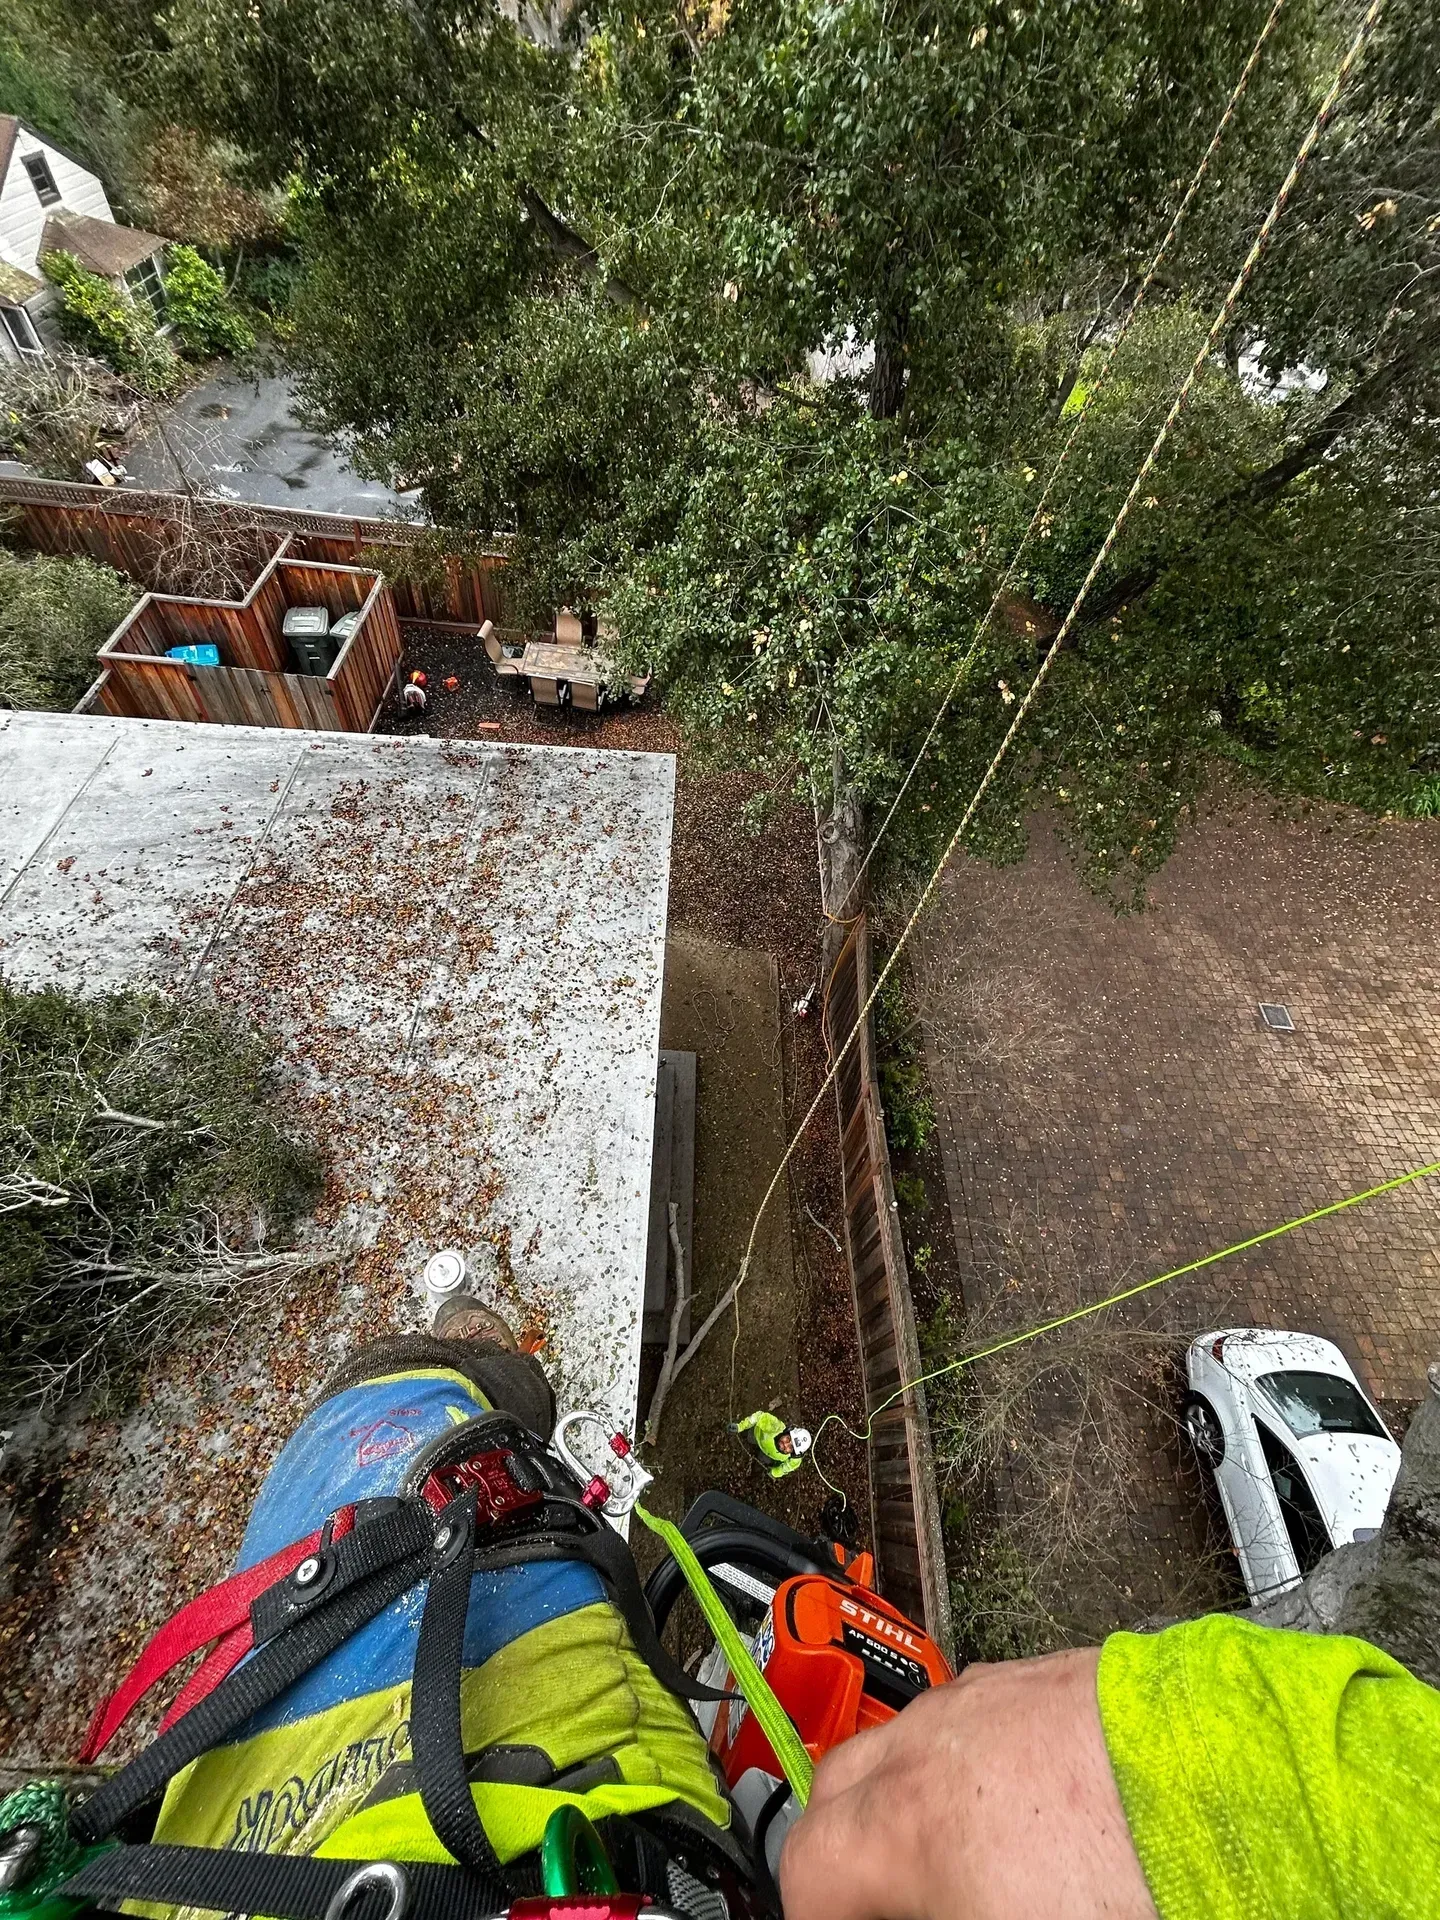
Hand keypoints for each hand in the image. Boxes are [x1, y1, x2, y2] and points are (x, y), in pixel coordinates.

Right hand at [779, 1647, 1156, 1919]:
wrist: (1242, 1792)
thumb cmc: (1138, 1883)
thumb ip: (925, 1910)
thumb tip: (917, 1908)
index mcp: (907, 1830)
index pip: (805, 1873)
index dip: (816, 1912)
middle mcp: (931, 1748)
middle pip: (835, 1791)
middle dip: (844, 1849)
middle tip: (880, 1900)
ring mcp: (986, 1701)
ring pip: (901, 1744)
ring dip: (903, 1798)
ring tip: (955, 1863)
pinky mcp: (1044, 1678)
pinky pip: (969, 1716)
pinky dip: (967, 1761)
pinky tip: (1019, 1816)